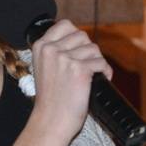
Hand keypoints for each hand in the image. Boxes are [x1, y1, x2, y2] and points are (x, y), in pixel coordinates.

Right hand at [27, 20, 112, 143]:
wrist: (51, 121)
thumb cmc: (51, 99)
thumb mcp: (44, 68)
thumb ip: (56, 52)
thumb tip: (80, 41)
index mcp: (40, 46)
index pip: (65, 25)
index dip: (77, 36)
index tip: (79, 49)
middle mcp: (51, 49)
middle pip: (82, 35)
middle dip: (89, 50)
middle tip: (88, 66)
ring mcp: (65, 58)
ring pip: (94, 48)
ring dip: (97, 61)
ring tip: (93, 75)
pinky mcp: (80, 69)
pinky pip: (101, 62)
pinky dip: (105, 72)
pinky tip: (101, 79)